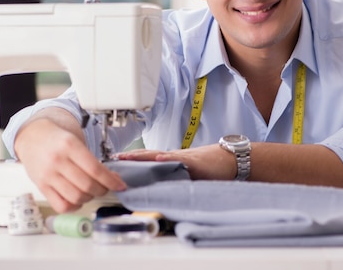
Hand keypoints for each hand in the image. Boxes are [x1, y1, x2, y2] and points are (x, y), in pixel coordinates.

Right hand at [14, 109, 126, 212]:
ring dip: (89, 198)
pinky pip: (60, 206)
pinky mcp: (41, 186)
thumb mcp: (76, 141)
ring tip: (92, 192)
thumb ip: (91, 159)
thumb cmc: (57, 139)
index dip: (111, 181)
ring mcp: (48, 175)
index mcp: (69, 146)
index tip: (120, 185)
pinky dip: (74, 206)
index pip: (95, 169)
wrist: (32, 136)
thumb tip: (112, 179)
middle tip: (106, 187)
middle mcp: (58, 161)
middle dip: (102, 190)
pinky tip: (78, 199)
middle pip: (87, 185)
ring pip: (75, 197)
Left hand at [116, 144, 236, 179]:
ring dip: (142, 156)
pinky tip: (158, 158)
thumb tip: (157, 188)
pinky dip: (167, 158)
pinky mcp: (195, 162)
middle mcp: (174, 157)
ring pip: (158, 155)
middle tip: (113, 158)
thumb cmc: (210, 167)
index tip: (114, 161)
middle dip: (130, 157)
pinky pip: (179, 159)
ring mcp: (183, 158)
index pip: (147, 159)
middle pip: (148, 154)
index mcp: (171, 160)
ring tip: (127, 157)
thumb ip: (173, 177)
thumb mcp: (187, 173)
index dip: (131, 159)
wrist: (229, 159)